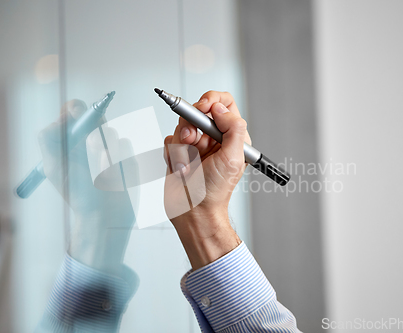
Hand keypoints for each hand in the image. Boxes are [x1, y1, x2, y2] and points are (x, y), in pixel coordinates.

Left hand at [38, 99, 135, 276]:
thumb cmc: (77, 194)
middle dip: (93, 132)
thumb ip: (50, 138)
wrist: (103, 216)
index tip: (78, 116)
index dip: (77, 109)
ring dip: (105, 151)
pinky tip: (115, 177)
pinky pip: (126, 147)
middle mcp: (91, 139)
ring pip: (111, 133)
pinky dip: (119, 160)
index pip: (74, 111)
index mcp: (72, 139)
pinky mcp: (128, 155)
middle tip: (92, 149)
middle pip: (96, 117)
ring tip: (101, 173)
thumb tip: (63, 118)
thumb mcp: (54, 167)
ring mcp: (111, 147)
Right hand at [164, 91, 249, 269]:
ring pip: (181, 126)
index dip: (212, 100)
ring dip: (182, 146)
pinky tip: (181, 169)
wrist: (193, 212)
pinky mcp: (179, 152)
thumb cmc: (214, 192)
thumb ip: (232, 129)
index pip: (224, 103)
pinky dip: (173, 155)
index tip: (203, 108)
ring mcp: (196, 144)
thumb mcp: (232, 159)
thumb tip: (219, 109)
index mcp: (232, 136)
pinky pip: (170, 140)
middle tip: (191, 140)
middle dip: (191, 126)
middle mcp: (214, 138)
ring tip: (187, 164)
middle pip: (198, 111)